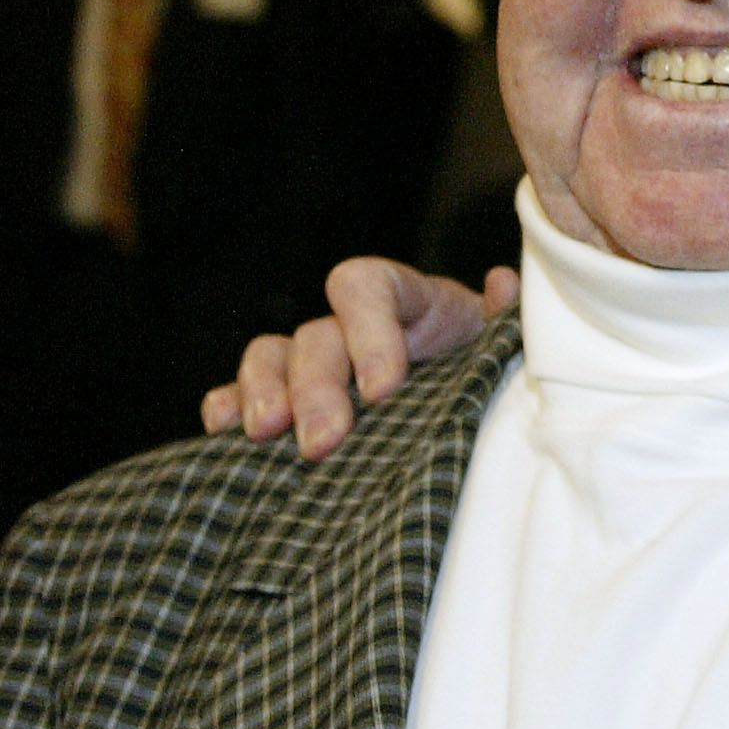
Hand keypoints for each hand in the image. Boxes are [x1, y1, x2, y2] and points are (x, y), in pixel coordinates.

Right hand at [200, 258, 513, 461]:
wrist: (468, 401)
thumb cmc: (484, 369)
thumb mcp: (498, 345)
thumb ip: (501, 319)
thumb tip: (503, 285)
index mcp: (404, 301)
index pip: (363, 285)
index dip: (368, 331)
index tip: (384, 390)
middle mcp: (349, 327)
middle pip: (315, 337)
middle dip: (316, 390)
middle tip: (324, 443)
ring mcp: (312, 363)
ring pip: (269, 357)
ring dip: (263, 393)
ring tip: (267, 435)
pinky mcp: (285, 404)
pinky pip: (237, 394)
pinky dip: (227, 409)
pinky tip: (224, 434)